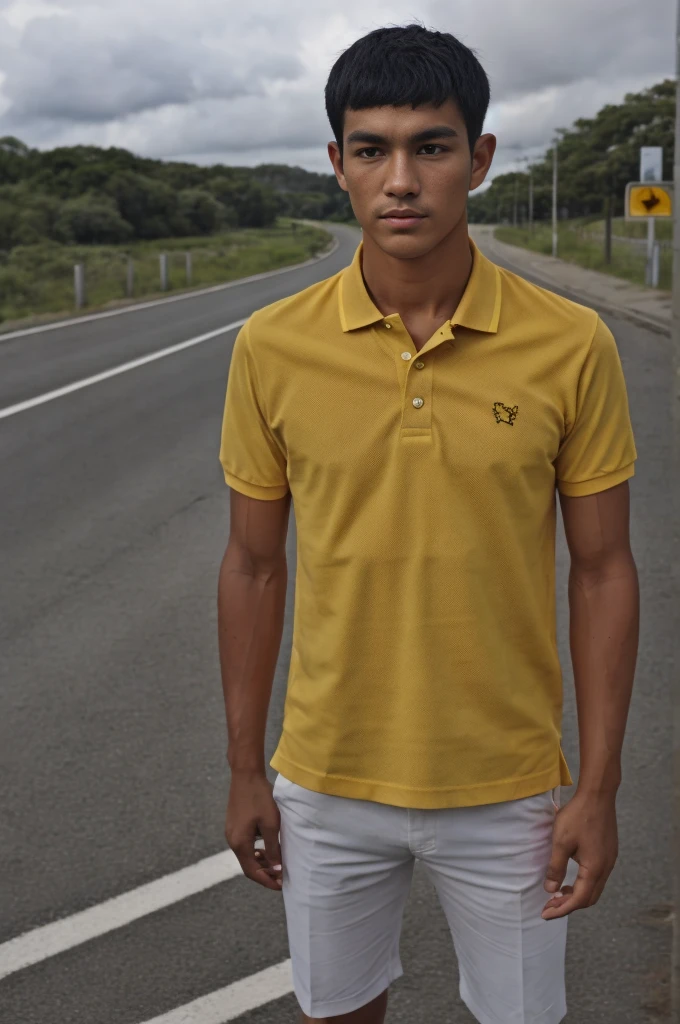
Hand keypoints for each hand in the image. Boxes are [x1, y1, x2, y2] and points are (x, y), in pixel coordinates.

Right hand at [225, 771, 282, 891]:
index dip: (266, 880)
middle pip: (248, 865)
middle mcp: (232, 840)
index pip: (252, 872)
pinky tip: (268, 847)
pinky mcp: (234, 825)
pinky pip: (245, 844)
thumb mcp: (271, 825)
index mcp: (240, 843)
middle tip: (281, 877)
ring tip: (277, 863)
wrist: (245, 775)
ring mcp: (232, 832)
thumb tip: (276, 870)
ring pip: (246, 855)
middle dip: (264, 872)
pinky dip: (256, 850)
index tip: (280, 885)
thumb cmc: (259, 798)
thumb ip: (273, 848)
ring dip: (261, 861)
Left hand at [541, 789, 617, 919]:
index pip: (579, 900)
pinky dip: (583, 884)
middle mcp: (606, 868)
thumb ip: (556, 868)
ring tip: (557, 894)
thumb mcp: (561, 842)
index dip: (561, 909)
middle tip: (549, 905)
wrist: (598, 795)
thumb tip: (550, 890)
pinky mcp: (608, 852)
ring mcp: (609, 860)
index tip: (545, 913)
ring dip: (576, 895)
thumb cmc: (578, 816)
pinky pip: (597, 877)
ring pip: (594, 888)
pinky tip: (571, 878)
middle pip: (589, 899)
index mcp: (595, 869)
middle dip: (569, 906)